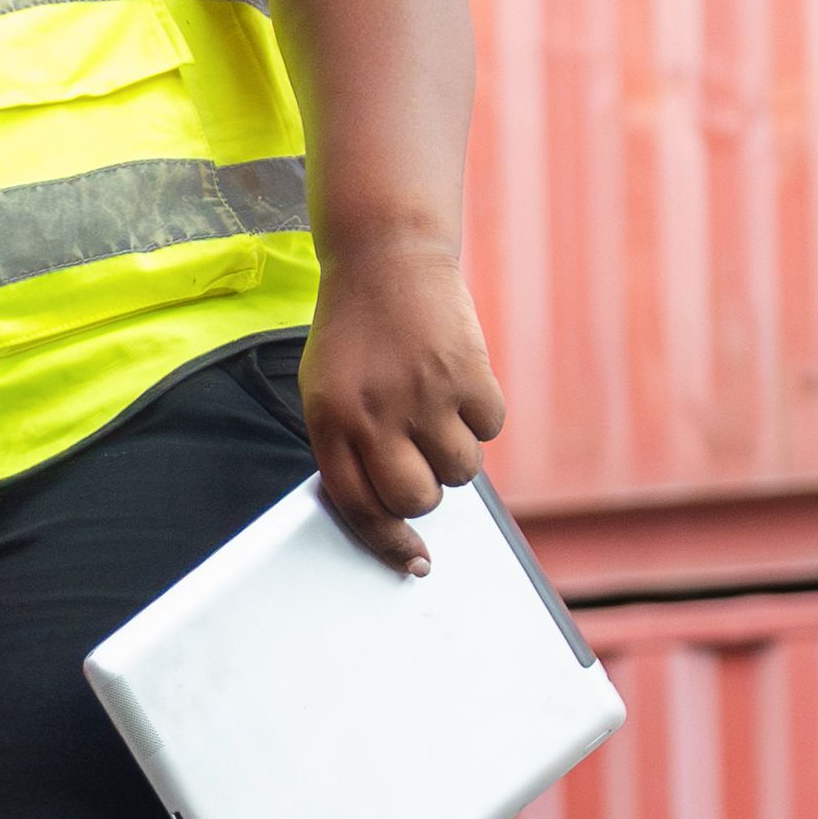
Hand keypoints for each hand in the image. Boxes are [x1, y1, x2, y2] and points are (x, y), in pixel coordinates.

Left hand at [299, 236, 506, 573]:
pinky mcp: (467, 373)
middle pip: (417, 499)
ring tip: (437, 410)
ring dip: (456, 453)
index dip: (389, 545)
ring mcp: (423, 394)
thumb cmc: (355, 334)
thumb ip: (350, 449)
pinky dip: (481, 415)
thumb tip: (392, 515)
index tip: (413, 561)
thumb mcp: (326, 391)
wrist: (386, 257)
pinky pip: (490, 429)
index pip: (361, 508)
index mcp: (330, 423)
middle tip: (422, 459)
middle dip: (426, 491)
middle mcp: (374, 414)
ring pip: (460, 471)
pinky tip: (457, 384)